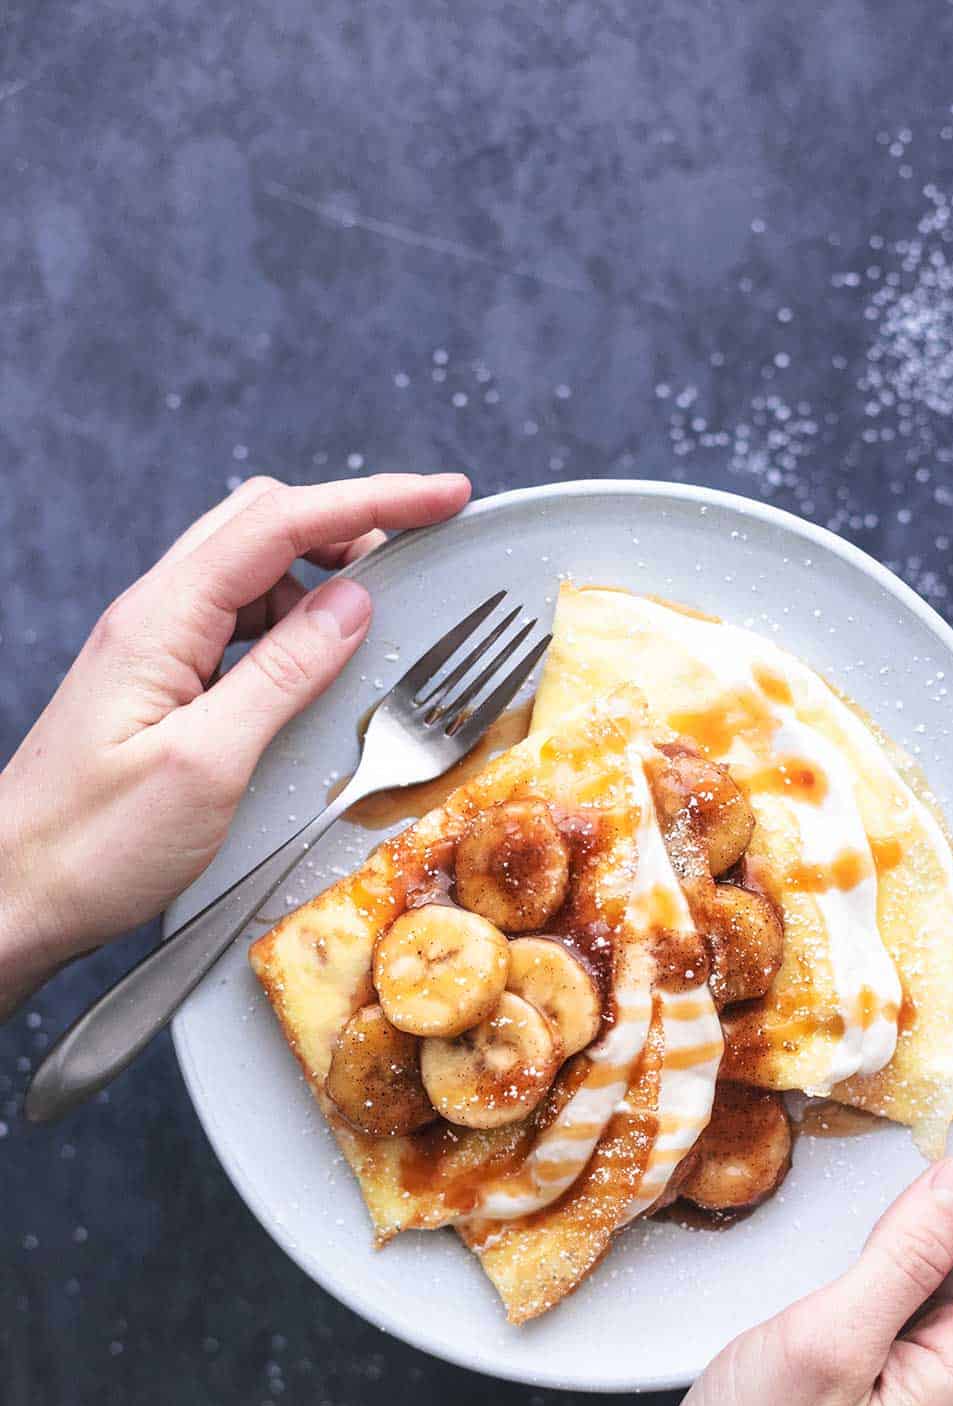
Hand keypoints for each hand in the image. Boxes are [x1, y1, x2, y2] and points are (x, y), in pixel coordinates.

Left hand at [0, 471, 469, 1011]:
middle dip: (349, 525)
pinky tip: (320, 670)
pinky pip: (237, 627)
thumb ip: (283, 676)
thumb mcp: (207, 764)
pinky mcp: (158, 686)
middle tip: (419, 556)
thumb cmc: (92, 846)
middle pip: (262, 525)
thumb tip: (351, 606)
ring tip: (379, 626)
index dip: (371, 500)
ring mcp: (153, 649)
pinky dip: (293, 630)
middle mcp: (153, 617)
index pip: (280, 522)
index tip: (442, 497)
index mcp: (162, 620)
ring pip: (251, 573)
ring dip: (321, 582)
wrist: (14, 894)